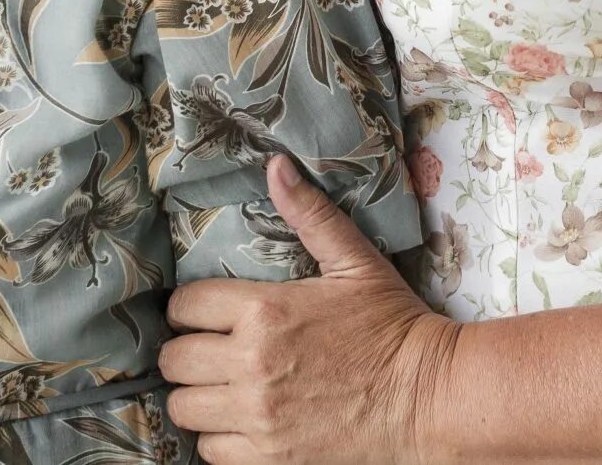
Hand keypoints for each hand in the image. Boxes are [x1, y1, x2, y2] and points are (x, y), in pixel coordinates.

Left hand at [160, 155, 458, 464]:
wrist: (428, 397)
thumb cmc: (393, 325)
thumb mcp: (356, 262)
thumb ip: (310, 214)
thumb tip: (276, 166)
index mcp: (266, 310)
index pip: (184, 306)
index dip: (191, 307)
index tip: (207, 312)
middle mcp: (251, 364)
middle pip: (174, 359)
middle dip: (187, 350)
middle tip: (212, 349)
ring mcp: (257, 416)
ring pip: (183, 407)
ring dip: (198, 395)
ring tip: (222, 386)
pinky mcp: (267, 457)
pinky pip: (209, 450)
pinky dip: (219, 436)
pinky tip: (242, 420)